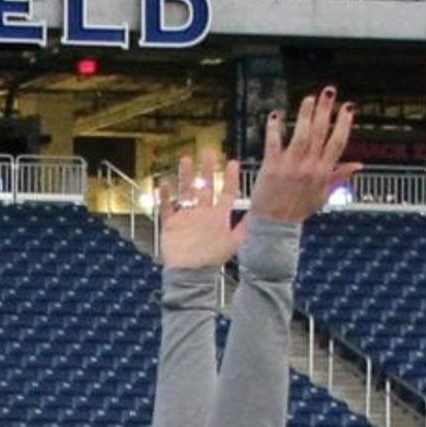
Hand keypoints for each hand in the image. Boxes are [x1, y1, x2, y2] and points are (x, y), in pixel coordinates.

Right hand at [155, 145, 242, 271]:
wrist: (191, 275)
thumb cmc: (212, 260)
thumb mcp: (234, 242)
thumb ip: (246, 226)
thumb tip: (262, 213)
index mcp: (219, 217)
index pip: (227, 192)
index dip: (230, 178)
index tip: (233, 162)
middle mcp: (203, 214)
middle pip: (206, 187)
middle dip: (207, 169)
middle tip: (208, 151)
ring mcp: (187, 218)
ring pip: (186, 191)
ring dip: (186, 176)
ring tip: (186, 159)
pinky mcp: (171, 224)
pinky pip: (167, 207)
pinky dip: (164, 196)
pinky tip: (163, 183)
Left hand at [245, 87, 356, 226]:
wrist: (275, 225)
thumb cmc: (299, 209)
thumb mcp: (323, 195)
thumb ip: (339, 176)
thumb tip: (359, 165)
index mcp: (323, 172)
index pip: (338, 143)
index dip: (344, 124)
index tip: (348, 107)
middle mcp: (309, 167)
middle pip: (321, 133)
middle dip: (326, 110)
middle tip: (329, 91)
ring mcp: (290, 166)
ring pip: (301, 135)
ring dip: (305, 114)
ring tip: (309, 98)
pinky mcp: (271, 167)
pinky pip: (273, 143)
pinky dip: (274, 128)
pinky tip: (275, 114)